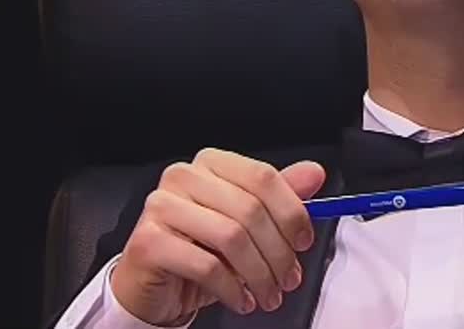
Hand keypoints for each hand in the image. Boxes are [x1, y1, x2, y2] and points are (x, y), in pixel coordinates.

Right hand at [111, 150, 325, 324]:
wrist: (154, 284)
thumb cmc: (199, 249)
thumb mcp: (246, 223)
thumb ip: (278, 196)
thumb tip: (313, 174)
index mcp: (210, 164)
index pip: (262, 176)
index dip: (291, 212)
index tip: (303, 240)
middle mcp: (183, 177)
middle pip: (250, 209)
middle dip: (278, 252)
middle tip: (289, 278)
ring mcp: (161, 206)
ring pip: (231, 237)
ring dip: (259, 274)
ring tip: (267, 294)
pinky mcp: (149, 241)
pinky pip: (206, 265)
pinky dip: (232, 289)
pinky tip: (240, 299)